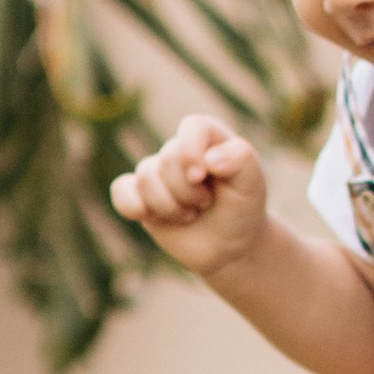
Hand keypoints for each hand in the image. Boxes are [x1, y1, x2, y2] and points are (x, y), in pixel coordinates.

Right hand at [109, 113, 269, 274]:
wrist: (230, 245)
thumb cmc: (242, 209)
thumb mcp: (252, 184)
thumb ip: (241, 159)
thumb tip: (210, 159)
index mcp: (207, 137)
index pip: (192, 128)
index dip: (192, 151)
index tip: (202, 177)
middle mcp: (178, 150)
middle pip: (167, 160)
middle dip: (187, 192)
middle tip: (206, 204)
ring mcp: (157, 173)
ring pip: (145, 179)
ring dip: (170, 206)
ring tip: (190, 215)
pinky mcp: (141, 196)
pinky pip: (121, 192)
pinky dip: (132, 205)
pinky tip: (150, 217)